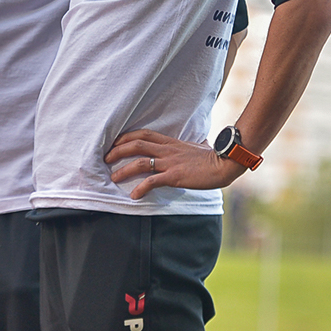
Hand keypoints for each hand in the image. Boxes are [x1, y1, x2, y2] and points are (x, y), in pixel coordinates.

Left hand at [105, 128, 245, 199]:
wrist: (225, 164)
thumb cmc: (213, 157)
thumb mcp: (197, 147)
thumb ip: (189, 146)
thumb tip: (198, 143)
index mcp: (171, 142)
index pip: (144, 134)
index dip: (126, 137)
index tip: (115, 143)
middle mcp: (168, 150)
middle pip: (136, 144)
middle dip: (118, 150)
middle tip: (106, 158)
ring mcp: (171, 163)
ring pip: (140, 162)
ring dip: (123, 169)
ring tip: (113, 178)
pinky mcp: (175, 176)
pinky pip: (153, 181)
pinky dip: (141, 188)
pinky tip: (134, 196)